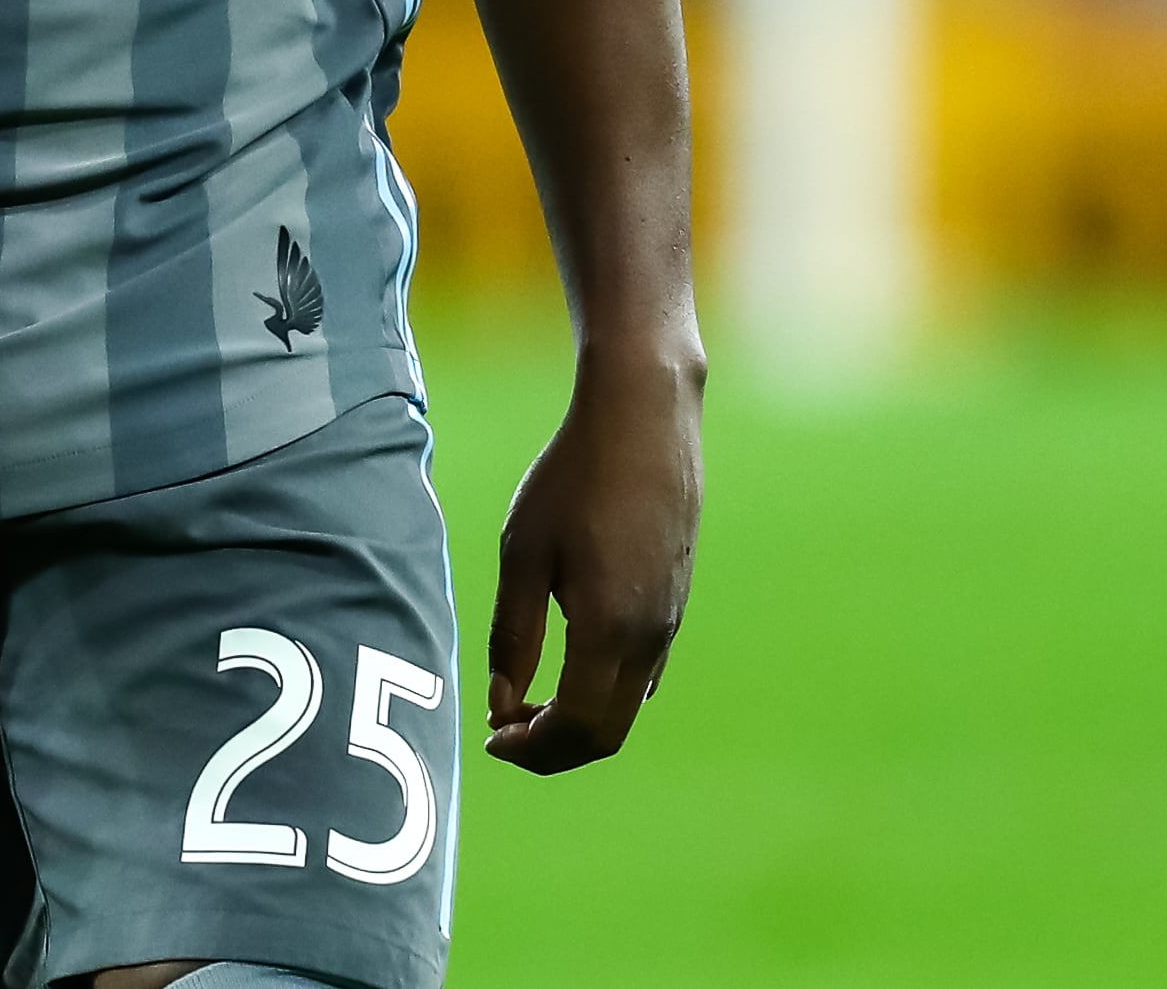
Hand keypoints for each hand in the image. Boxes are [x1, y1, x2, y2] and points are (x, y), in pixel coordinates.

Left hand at [485, 340, 703, 771]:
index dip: (532, 749)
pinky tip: (569, 668)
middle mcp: (651, 637)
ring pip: (628, 706)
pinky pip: (643, 674)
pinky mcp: (675, 601)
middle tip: (504, 732)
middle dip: (554, 747)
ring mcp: (671, 621)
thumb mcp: (524, 552)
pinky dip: (604, 692)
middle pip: (607, 733)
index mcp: (610, 629)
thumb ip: (513, 635)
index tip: (491, 737)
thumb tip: (501, 705)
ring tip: (526, 703)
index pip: (576, 728)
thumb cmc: (575, 476)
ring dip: (578, 720)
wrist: (645, 419)